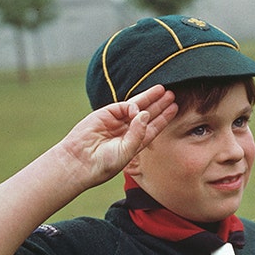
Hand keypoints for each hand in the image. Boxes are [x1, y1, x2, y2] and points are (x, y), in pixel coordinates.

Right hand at [57, 84, 177, 187]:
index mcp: (133, 143)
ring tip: (163, 91)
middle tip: (172, 96)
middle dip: (159, 105)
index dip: (163, 118)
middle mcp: (125, 131)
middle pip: (146, 115)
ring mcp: (115, 122)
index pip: (152, 128)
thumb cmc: (103, 163)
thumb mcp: (127, 151)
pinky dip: (132, 106)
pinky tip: (138, 109)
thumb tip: (145, 113)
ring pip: (136, 107)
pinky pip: (122, 106)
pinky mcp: (105, 114)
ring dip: (149, 99)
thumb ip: (138, 133)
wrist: (79, 161)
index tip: (174, 109)